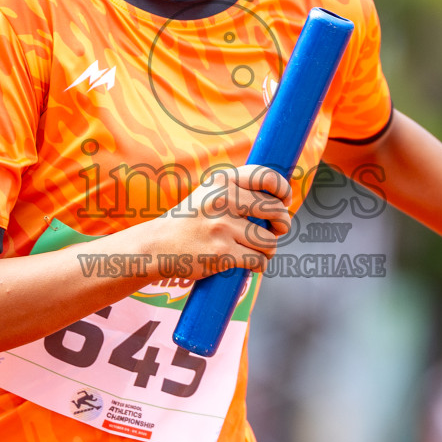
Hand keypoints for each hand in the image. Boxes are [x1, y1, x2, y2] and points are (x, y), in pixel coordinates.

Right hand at [150, 165, 292, 278]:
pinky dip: (259, 265)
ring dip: (269, 249)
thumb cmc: (189, 221)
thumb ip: (237, 190)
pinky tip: (250, 264)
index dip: (283, 190)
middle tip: (276, 231)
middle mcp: (223, 200)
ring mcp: (222, 227)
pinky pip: (258, 260)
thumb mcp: (208, 194)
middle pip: (275, 210)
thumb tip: (279, 198)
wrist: (157, 246)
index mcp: (222, 181)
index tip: (285, 201)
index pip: (267, 177)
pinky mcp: (222, 253)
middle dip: (282, 224)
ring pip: (269, 240)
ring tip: (258, 251)